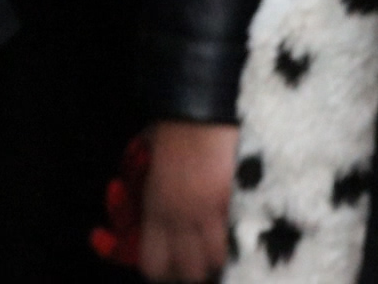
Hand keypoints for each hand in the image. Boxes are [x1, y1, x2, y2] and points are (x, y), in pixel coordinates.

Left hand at [138, 120, 238, 281]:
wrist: (198, 108)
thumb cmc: (168, 130)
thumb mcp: (145, 164)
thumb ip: (145, 191)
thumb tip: (143, 202)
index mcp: (153, 210)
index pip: (154, 265)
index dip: (162, 271)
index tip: (168, 264)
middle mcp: (179, 219)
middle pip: (188, 272)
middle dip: (191, 271)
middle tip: (194, 259)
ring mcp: (208, 212)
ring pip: (214, 261)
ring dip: (214, 258)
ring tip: (215, 247)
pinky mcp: (232, 200)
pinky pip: (233, 236)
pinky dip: (234, 240)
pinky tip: (234, 231)